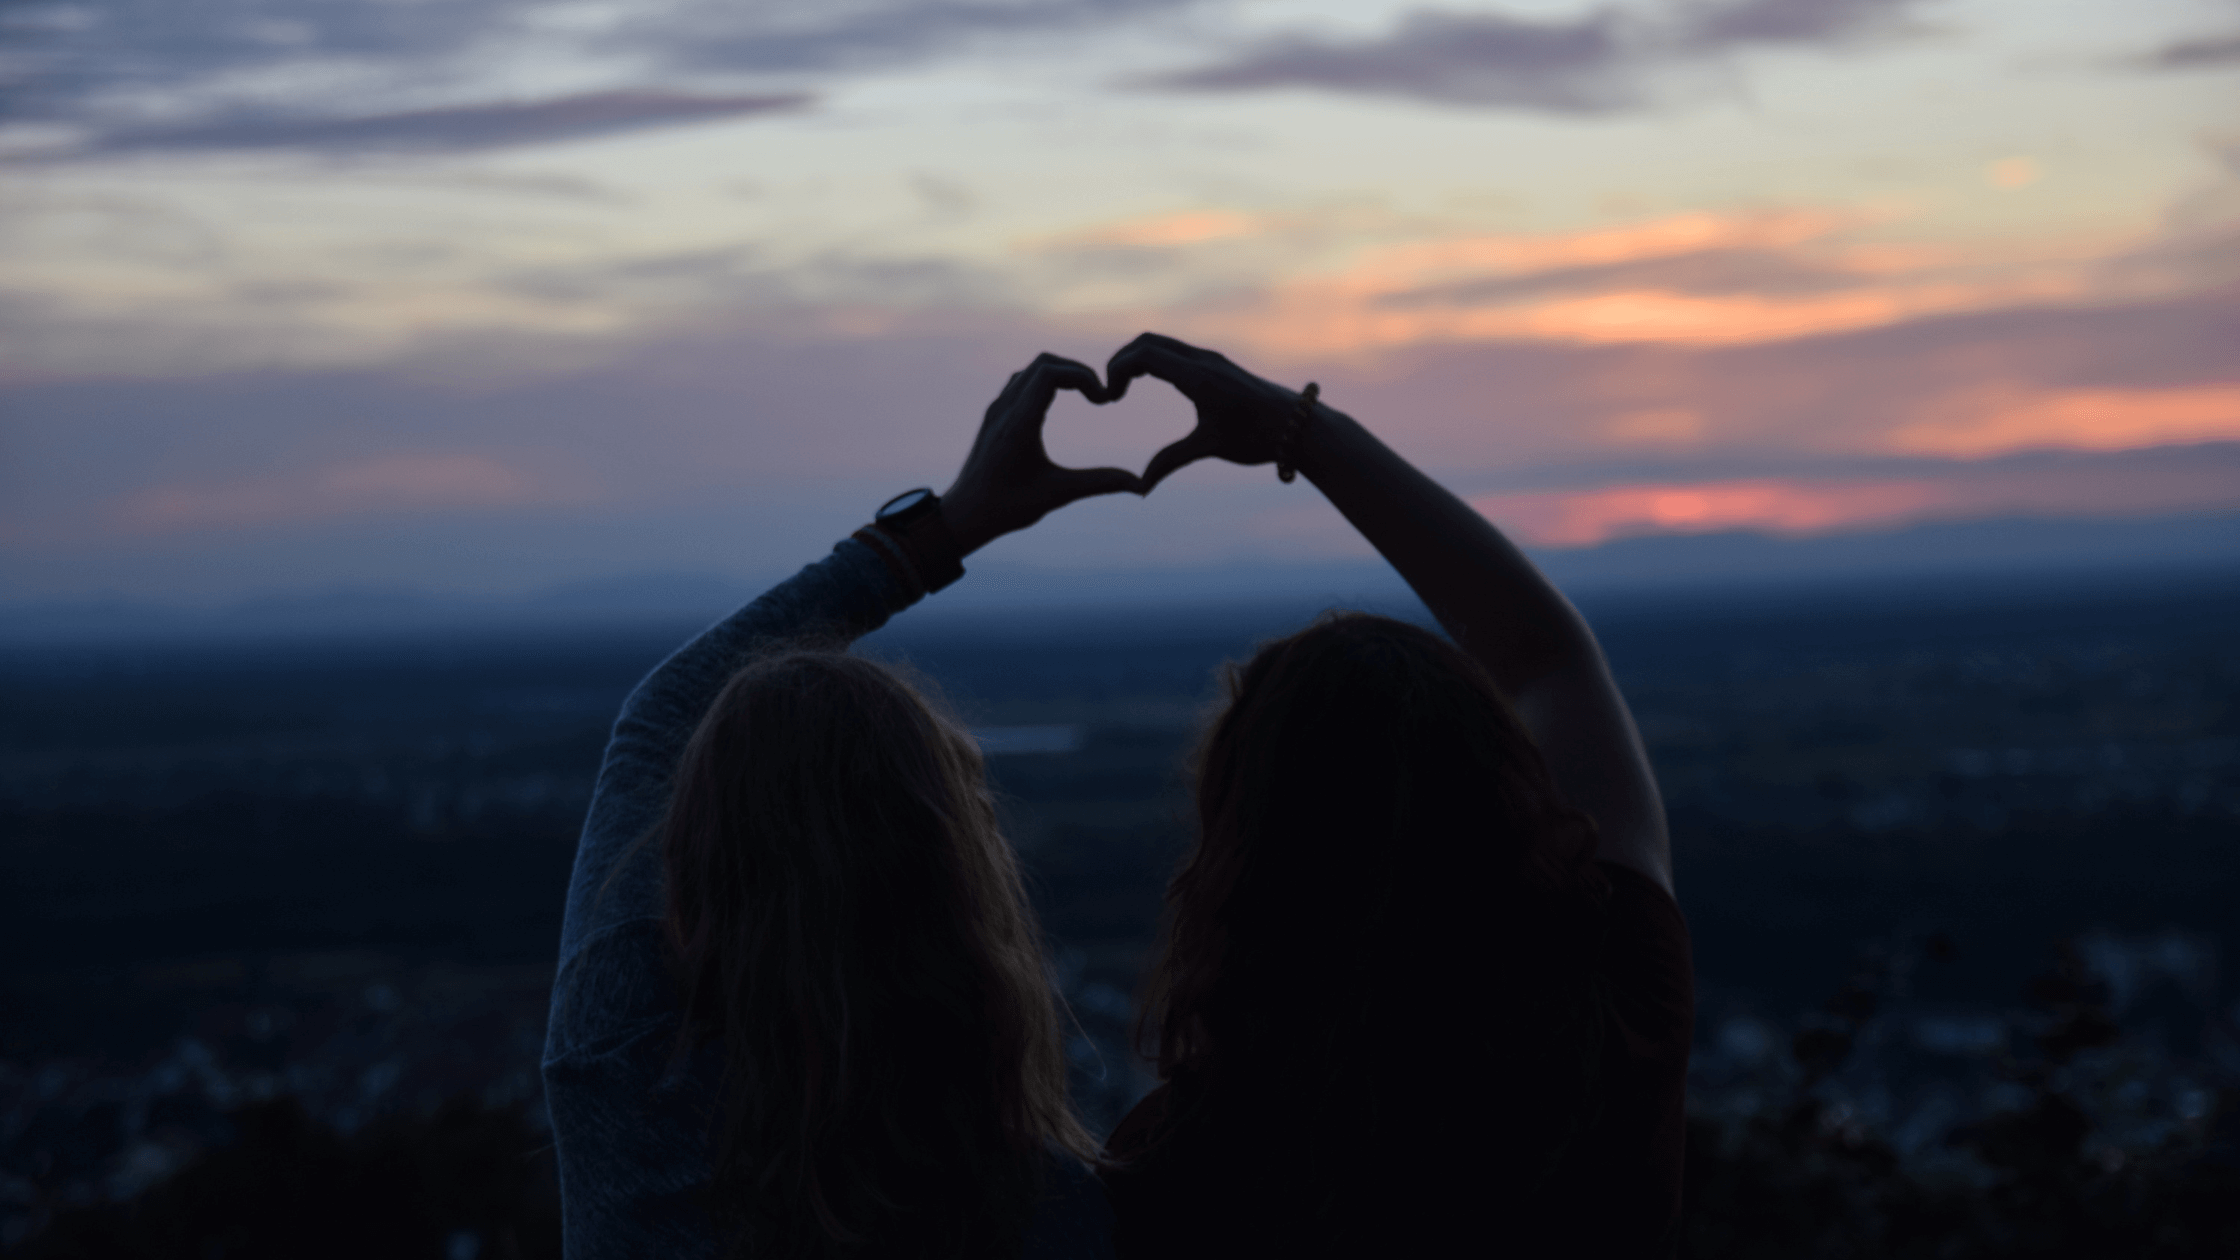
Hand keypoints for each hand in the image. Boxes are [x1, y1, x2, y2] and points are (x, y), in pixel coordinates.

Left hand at [940, 353, 1144, 554]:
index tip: (1102, 399)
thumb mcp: (1058, 495)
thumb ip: (1100, 484)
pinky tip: (1060, 404)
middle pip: (1043, 362)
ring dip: (1060, 374)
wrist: (963, 515)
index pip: (1050, 373)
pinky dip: (1045, 382)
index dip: (1082, 375)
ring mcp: (997, 409)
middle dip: (1076, 371)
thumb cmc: (1007, 507)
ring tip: (1084, 395)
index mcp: (1019, 424)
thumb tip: (1140, 485)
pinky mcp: (994, 415)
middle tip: (1097, 394)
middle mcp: (1005, 409)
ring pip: (1031, 369)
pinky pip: (1021, 382)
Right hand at [1106, 332, 1303, 490]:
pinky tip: (1151, 384)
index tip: (1109, 399)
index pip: (1144, 354)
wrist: (1299, 425)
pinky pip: (1176, 351)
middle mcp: (1203, 360)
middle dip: (1121, 361)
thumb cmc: (1258, 437)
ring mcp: (1211, 359)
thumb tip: (1140, 488)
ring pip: (1162, 344)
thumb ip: (1170, 462)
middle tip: (1110, 392)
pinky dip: (1154, 360)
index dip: (1117, 370)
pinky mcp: (1218, 365)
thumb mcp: (1210, 447)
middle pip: (1147, 341)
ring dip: (1137, 360)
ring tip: (1123, 389)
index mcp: (1198, 375)